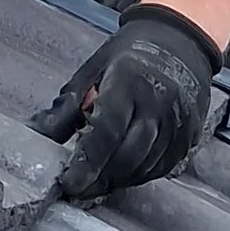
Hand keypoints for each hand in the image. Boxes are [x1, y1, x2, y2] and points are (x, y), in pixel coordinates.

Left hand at [33, 4, 222, 200]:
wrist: (179, 40)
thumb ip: (66, 106)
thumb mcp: (92, 69)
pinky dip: (139, 176)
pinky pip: (163, 167)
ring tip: (94, 186)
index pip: (107, 130)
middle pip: (128, 154)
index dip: (87, 161)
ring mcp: (179, 121)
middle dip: (100, 178)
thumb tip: (38, 134)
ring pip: (145, 165)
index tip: (68, 182)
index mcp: (129, 81)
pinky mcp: (190, 135)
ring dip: (118, 180)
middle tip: (77, 190)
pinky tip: (121, 176)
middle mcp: (159, 103)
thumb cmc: (129, 55)